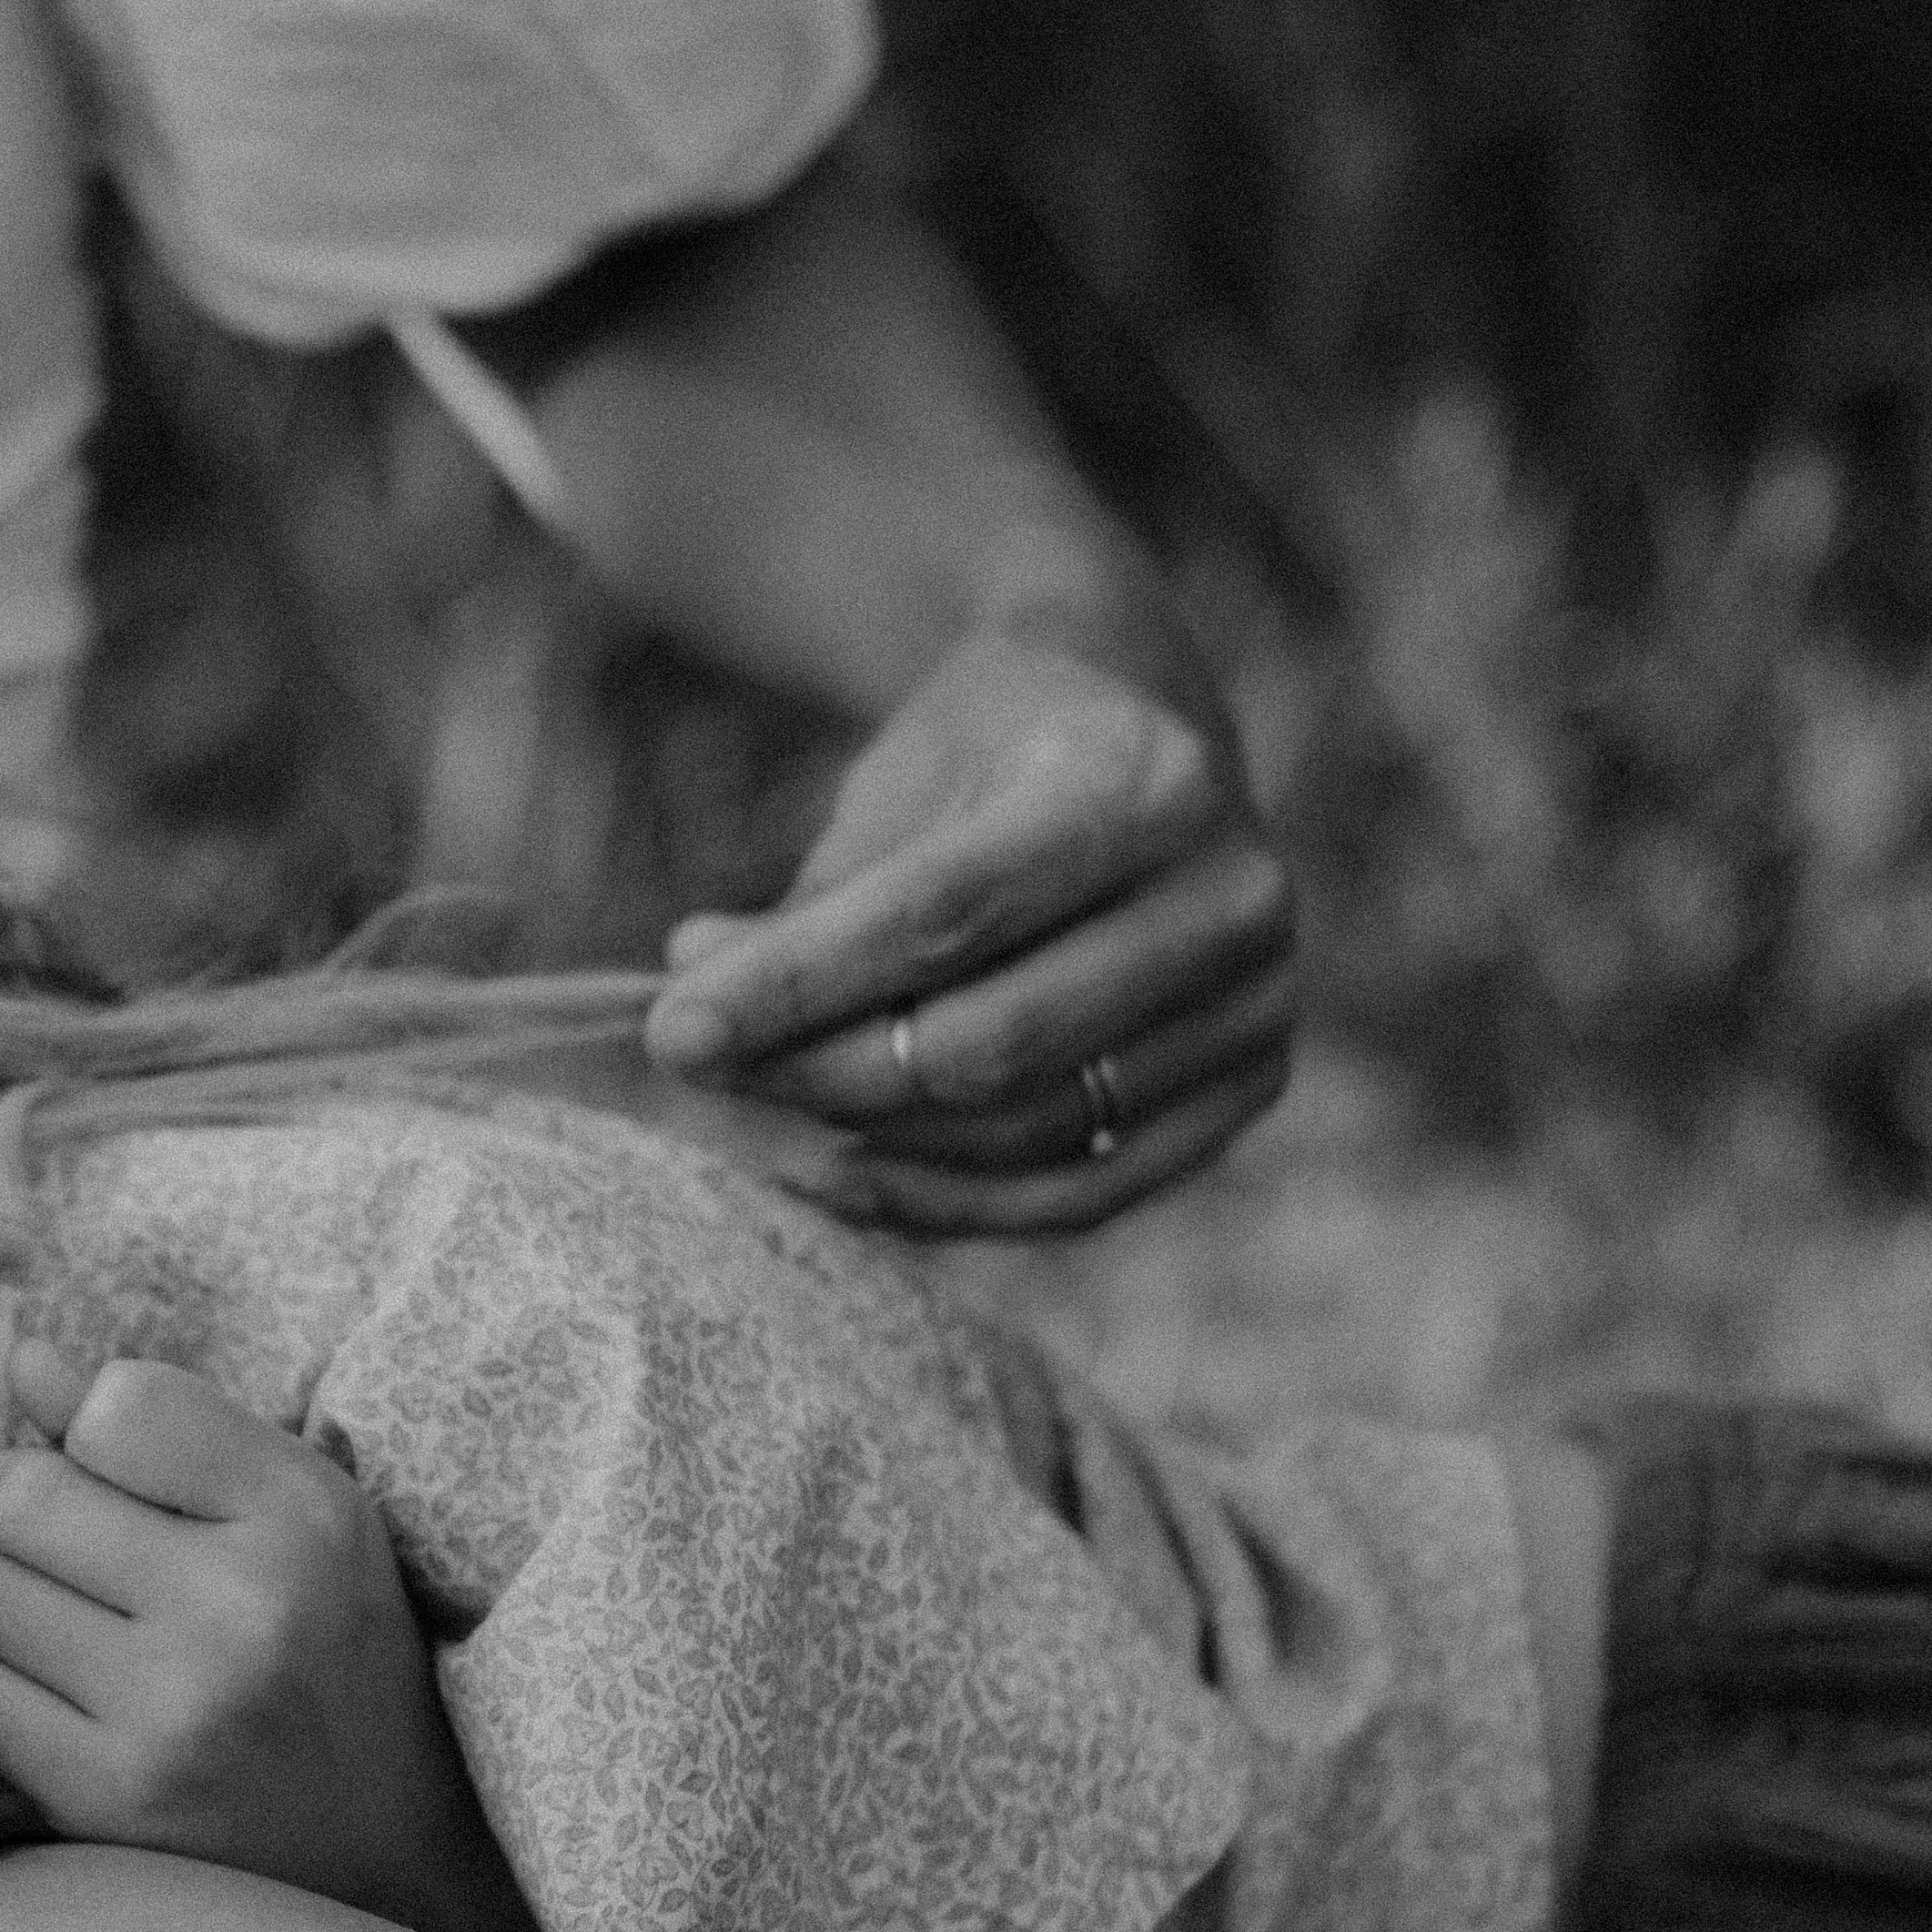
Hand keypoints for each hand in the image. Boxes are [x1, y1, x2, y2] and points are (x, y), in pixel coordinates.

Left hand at [0, 1344, 565, 1931]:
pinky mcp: (108, 1800)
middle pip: (16, 1492)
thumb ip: (165, 1424)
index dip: (92, 1433)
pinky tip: (55, 1700)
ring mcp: (171, 1713)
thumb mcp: (294, 1519)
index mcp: (305, 1516)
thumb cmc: (328, 1659)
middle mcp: (243, 1609)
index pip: (119, 1403)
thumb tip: (24, 1357)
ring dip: (0, 1601)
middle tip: (58, 1546)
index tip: (118, 1478)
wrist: (391, 1863)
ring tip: (74, 1632)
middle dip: (12, 1507)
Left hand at [641, 616, 1297, 1233]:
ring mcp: (1258, 1002)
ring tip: (768, 1101)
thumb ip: (809, 904)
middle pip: (988, 1042)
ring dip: (872, 1138)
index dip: (796, 985)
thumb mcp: (898, 784)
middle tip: (706, 1068)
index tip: (673, 1029)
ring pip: (1029, 1129)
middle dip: (820, 1071)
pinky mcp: (1250, 1089)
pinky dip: (951, 1201)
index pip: (941, 913)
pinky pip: (1082, 1191)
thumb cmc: (993, 754)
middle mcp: (1231, 894)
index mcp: (1144, 778)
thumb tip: (690, 995)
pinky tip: (846, 1173)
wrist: (1137, 729)